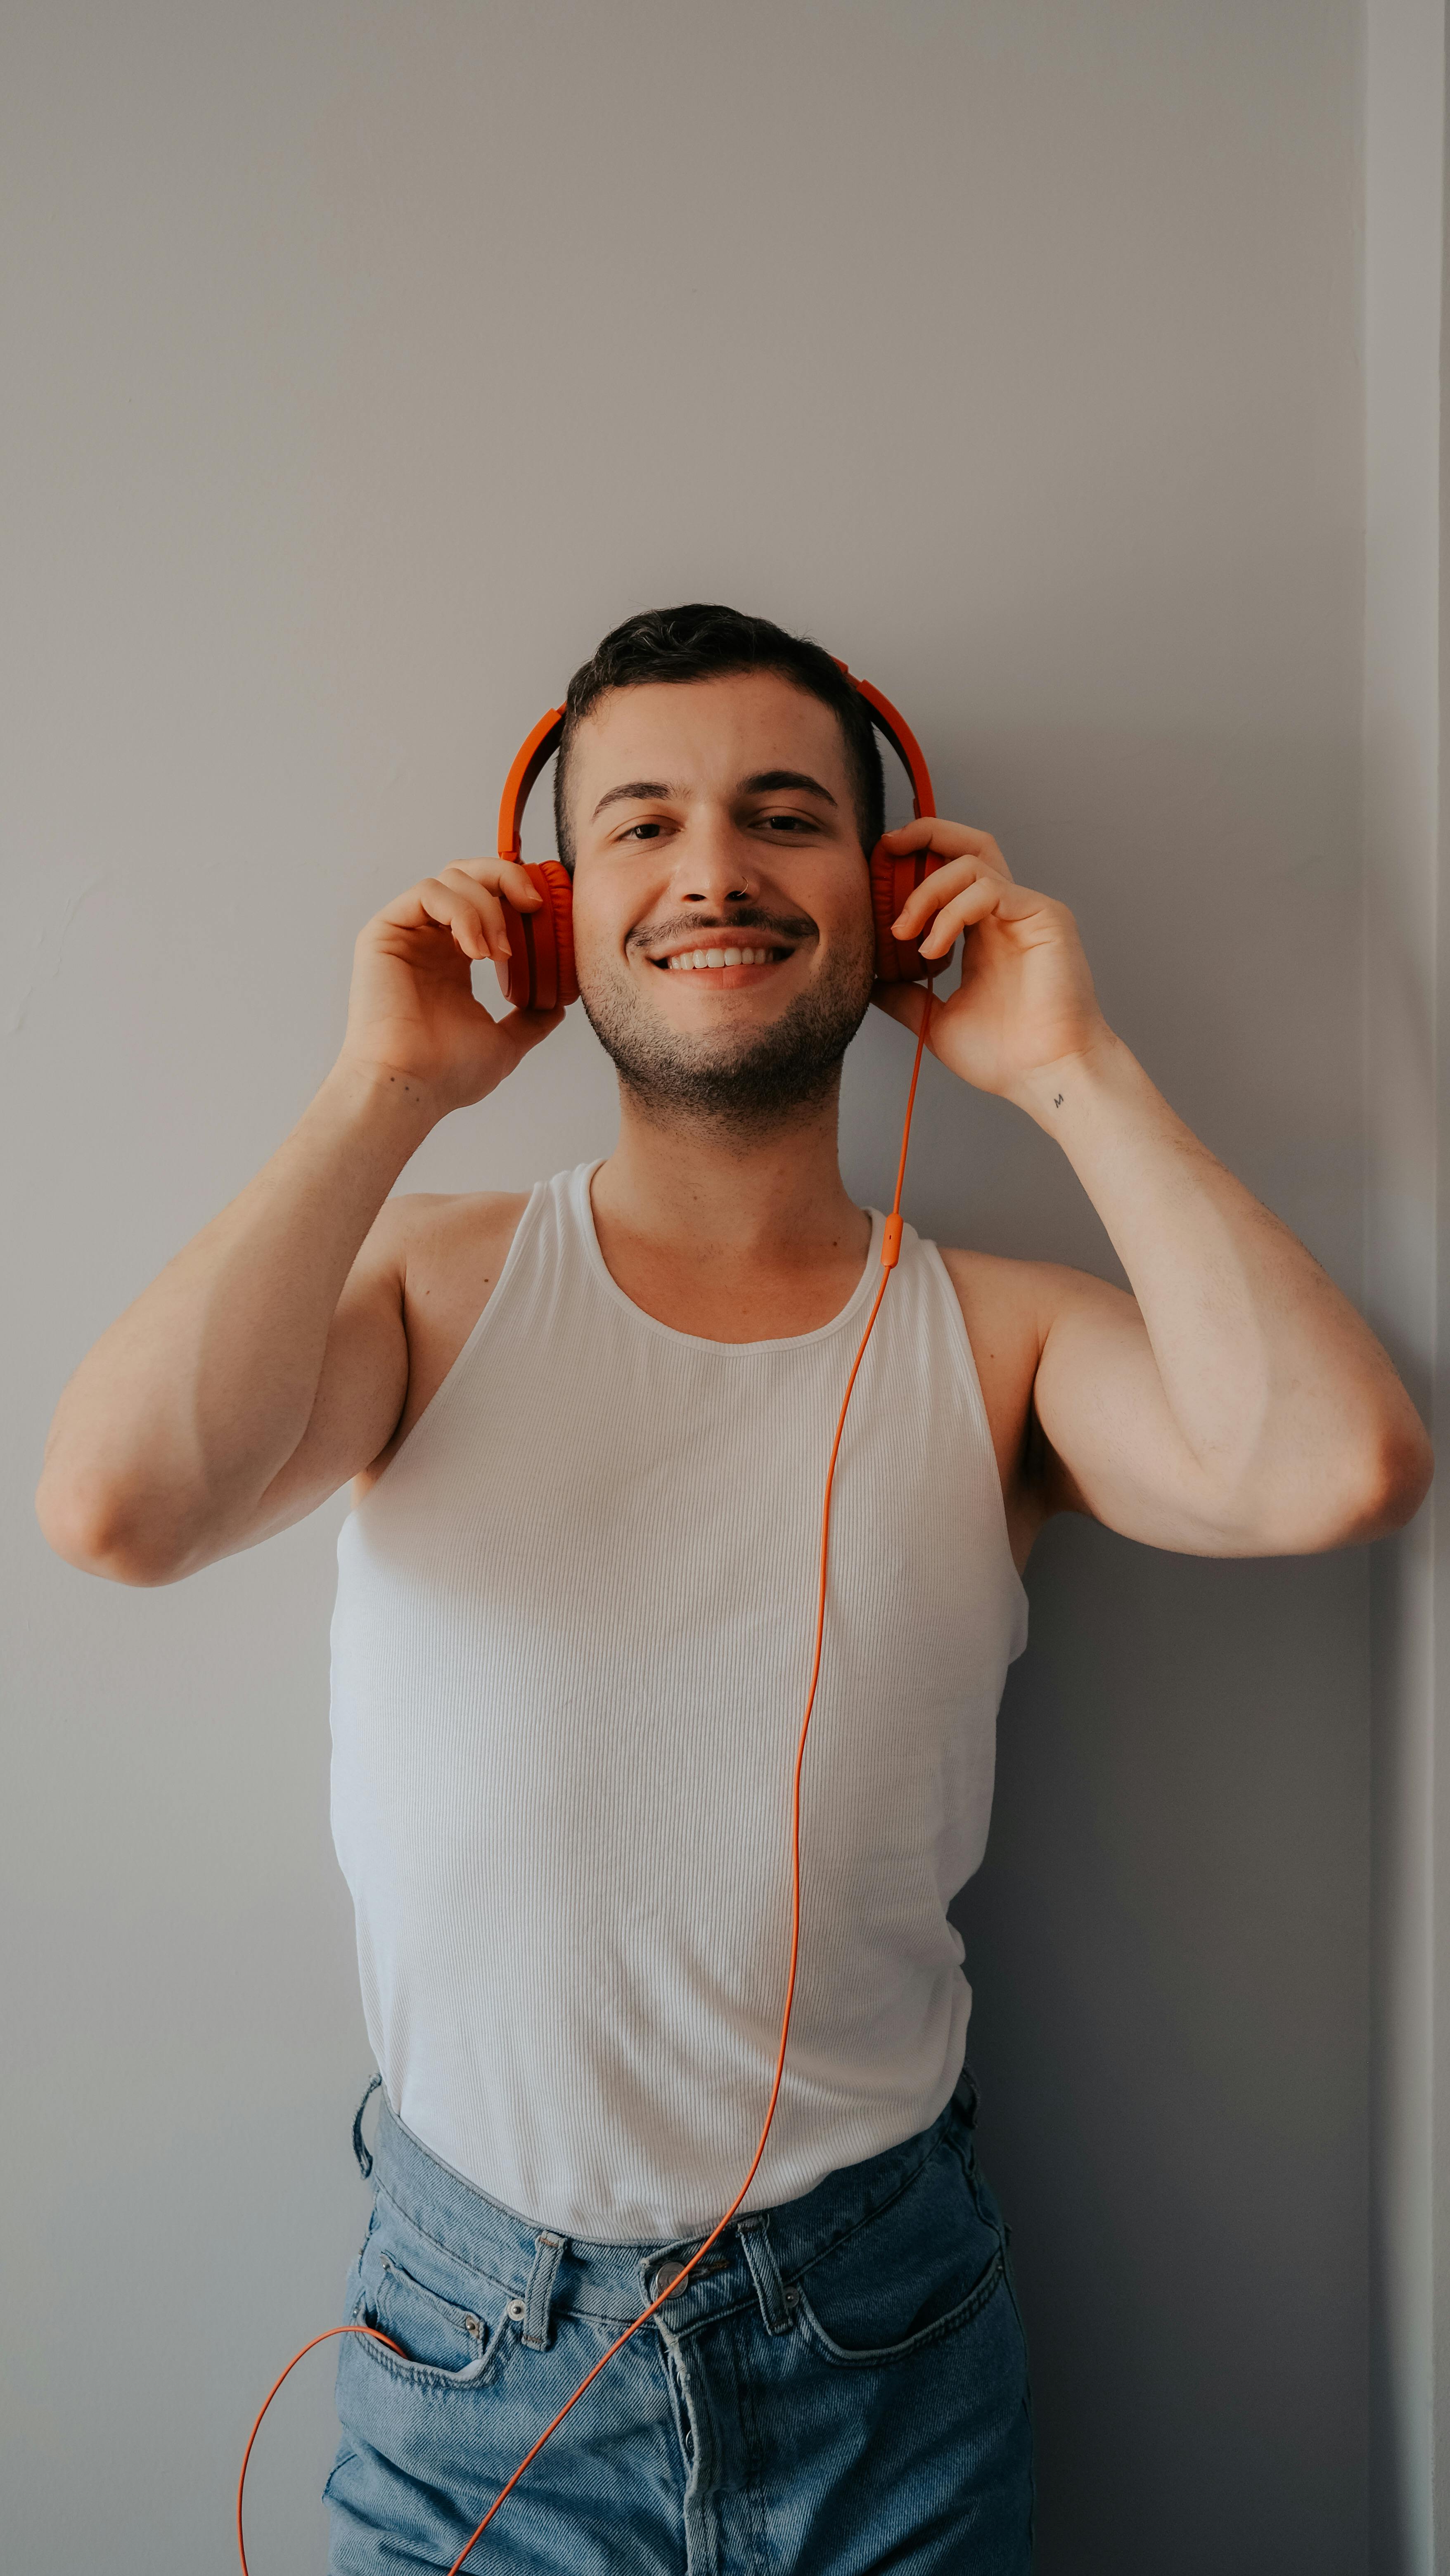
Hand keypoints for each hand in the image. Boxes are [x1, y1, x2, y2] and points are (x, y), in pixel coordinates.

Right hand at [337, 858, 563, 1112]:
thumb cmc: (448, 1074)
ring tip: (499, 953)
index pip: (486, 900)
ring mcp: (406, 934)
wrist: (412, 1088)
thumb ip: (530, 1020)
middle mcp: (428, 939)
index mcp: (453, 958)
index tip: (545, 910)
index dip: (516, 892)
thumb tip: (558, 1007)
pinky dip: (461, 911)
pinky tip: (476, 950)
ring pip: (451, 878)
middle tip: (534, 905)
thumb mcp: (505, 1043)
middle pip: (468, 874)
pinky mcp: (384, 932)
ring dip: (487, 907)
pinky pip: (427, 892)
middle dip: (506, 878)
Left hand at [870, 821, 1106, 1103]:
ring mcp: (1027, 910)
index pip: (949, 874)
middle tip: (884, 848)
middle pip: (968, 845)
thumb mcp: (935, 1019)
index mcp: (983, 932)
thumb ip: (904, 995)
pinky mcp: (1044, 915)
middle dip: (923, 835)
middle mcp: (1006, 913)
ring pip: (972, 861)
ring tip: (902, 931)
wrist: (1046, 1077)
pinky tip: (932, 947)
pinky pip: (989, 889)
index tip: (874, 876)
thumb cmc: (1005, 1056)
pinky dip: (951, 911)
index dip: (912, 864)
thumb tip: (867, 979)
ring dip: (926, 889)